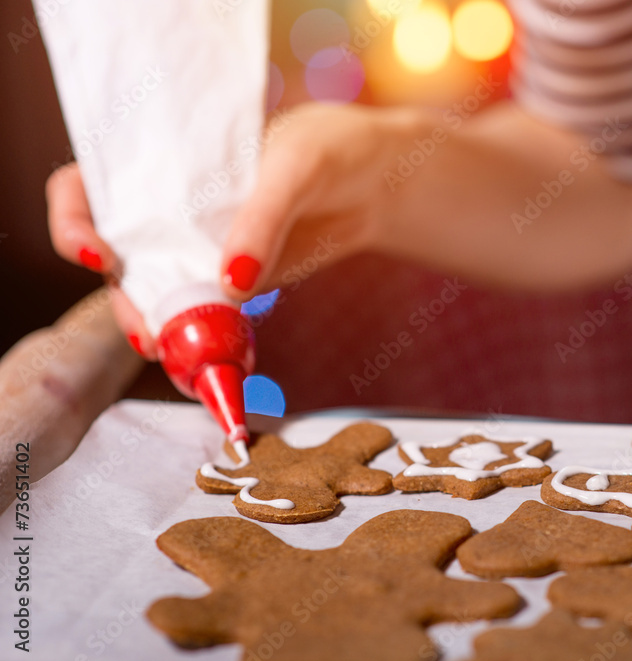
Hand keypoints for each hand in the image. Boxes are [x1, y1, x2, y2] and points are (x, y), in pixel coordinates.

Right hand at [47, 103, 399, 353]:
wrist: (377, 184)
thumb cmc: (333, 150)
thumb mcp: (298, 167)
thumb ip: (263, 218)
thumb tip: (231, 283)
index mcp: (164, 161)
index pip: (86, 188)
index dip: (73, 221)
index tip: (101, 254)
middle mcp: (168, 208)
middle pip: (117, 258)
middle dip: (124, 300)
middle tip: (150, 334)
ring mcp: (197, 249)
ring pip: (155, 294)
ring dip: (159, 328)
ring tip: (179, 355)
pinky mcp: (230, 281)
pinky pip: (202, 312)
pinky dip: (200, 337)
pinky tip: (211, 358)